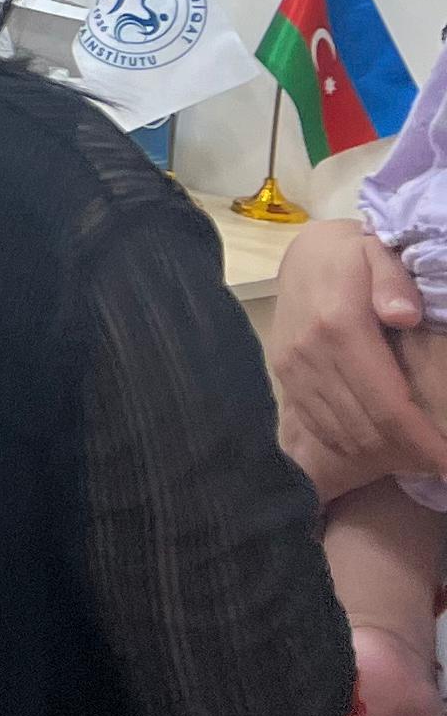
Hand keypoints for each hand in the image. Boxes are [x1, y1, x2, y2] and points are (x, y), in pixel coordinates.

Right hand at [272, 220, 446, 493]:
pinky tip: (383, 442)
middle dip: (409, 454)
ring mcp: (293, 368)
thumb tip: (403, 316)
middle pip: (366, 429)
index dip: (422, 441)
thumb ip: (394, 282)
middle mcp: (310, 353)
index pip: (387, 405)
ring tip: (417, 454)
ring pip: (343, 434)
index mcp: (339, 326)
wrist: (303, 256)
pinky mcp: (285, 377)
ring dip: (384, 454)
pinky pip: (320, 427)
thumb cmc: (355, 257)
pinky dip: (354, 445)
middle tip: (439, 460)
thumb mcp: (381, 254)